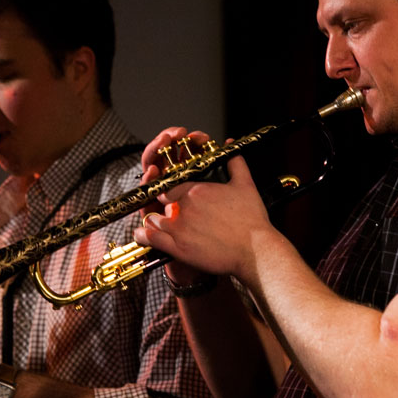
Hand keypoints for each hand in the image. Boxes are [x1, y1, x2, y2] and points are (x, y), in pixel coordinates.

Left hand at [136, 138, 274, 283]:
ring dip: (155, 221)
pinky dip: (143, 236)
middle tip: (169, 212)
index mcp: (196, 190)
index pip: (171, 185)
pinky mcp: (178, 247)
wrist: (255, 251)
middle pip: (162, 201)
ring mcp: (179, 227)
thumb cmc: (252, 221)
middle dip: (163, 206)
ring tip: (160, 225)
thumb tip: (230, 146)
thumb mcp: (245, 185)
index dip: (170, 191)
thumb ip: (235, 163)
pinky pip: (151, 239)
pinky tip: (142, 236)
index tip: (171, 196)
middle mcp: (184, 206)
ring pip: (153, 219)